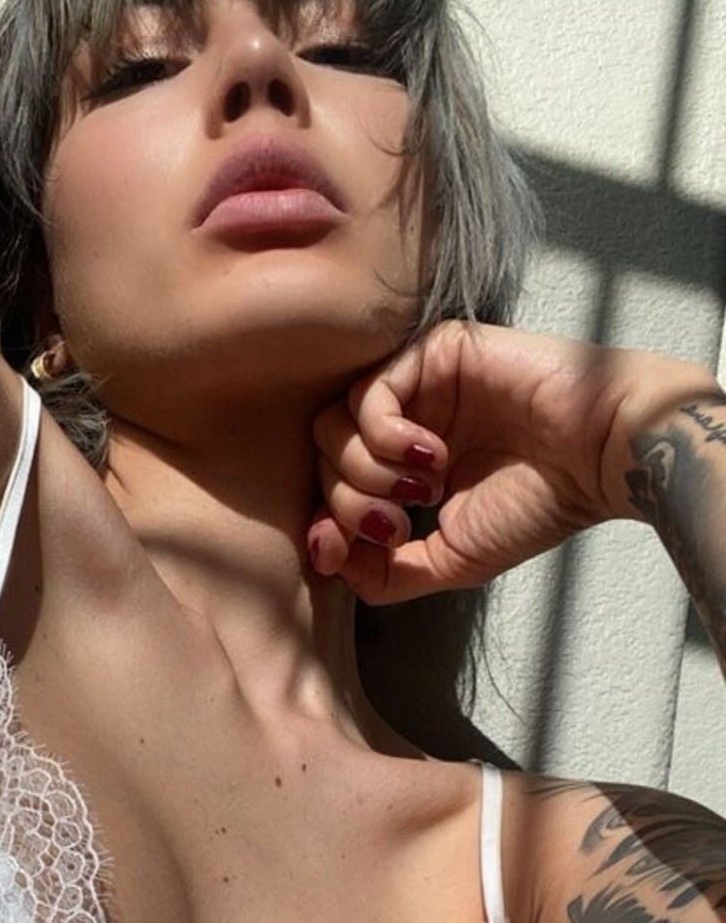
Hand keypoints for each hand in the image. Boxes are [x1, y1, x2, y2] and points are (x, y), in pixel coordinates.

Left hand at [309, 320, 718, 604]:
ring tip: (421, 488)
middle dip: (348, 501)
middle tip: (398, 523)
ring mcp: (416, 382)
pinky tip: (432, 455)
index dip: (323, 521)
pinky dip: (384, 436)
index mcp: (405, 462)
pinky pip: (369, 392)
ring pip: (334, 422)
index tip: (337, 551)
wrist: (600, 460)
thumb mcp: (452, 558)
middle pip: (322, 454)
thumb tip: (329, 559)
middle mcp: (405, 417)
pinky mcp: (432, 352)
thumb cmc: (541, 504)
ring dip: (365, 470)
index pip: (328, 483)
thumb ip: (386, 570)